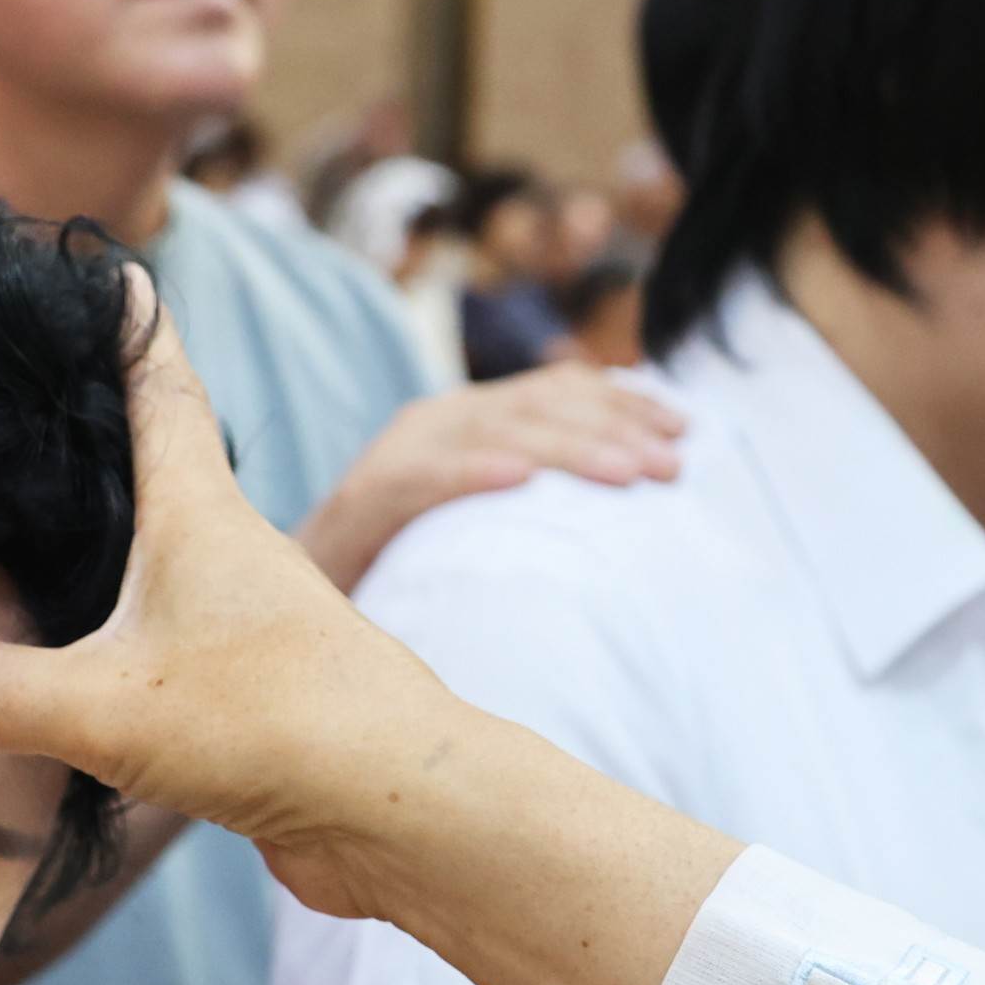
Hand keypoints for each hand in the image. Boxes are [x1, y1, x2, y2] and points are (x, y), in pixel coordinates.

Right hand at [0, 286, 486, 925]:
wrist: (402, 815)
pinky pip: (169, 649)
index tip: (112, 268)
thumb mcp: (106, 704)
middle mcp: (229, 555)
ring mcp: (249, 627)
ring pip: (164, 562)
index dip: (132, 327)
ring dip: (106, 544)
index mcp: (199, 514)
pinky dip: (118, 639)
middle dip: (100, 434)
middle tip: (31, 403)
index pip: (161, 389)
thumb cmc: (280, 724)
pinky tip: (73, 673)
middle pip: (161, 468)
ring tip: (28, 536)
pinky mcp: (253, 699)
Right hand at [294, 366, 681, 589]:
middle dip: (614, 428)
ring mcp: (399, 453)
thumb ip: (539, 503)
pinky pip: (423, 479)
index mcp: (470, 420)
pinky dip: (471, 473)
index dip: (623, 401)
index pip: (557, 391)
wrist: (299, 593)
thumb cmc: (405, 564)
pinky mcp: (364, 496)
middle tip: (676, 463)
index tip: (685, 429)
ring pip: (493, 433)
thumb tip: (632, 500)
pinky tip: (518, 481)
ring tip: (626, 473)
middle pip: (537, 406)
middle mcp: (437, 421)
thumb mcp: (483, 523)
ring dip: (566, 450)